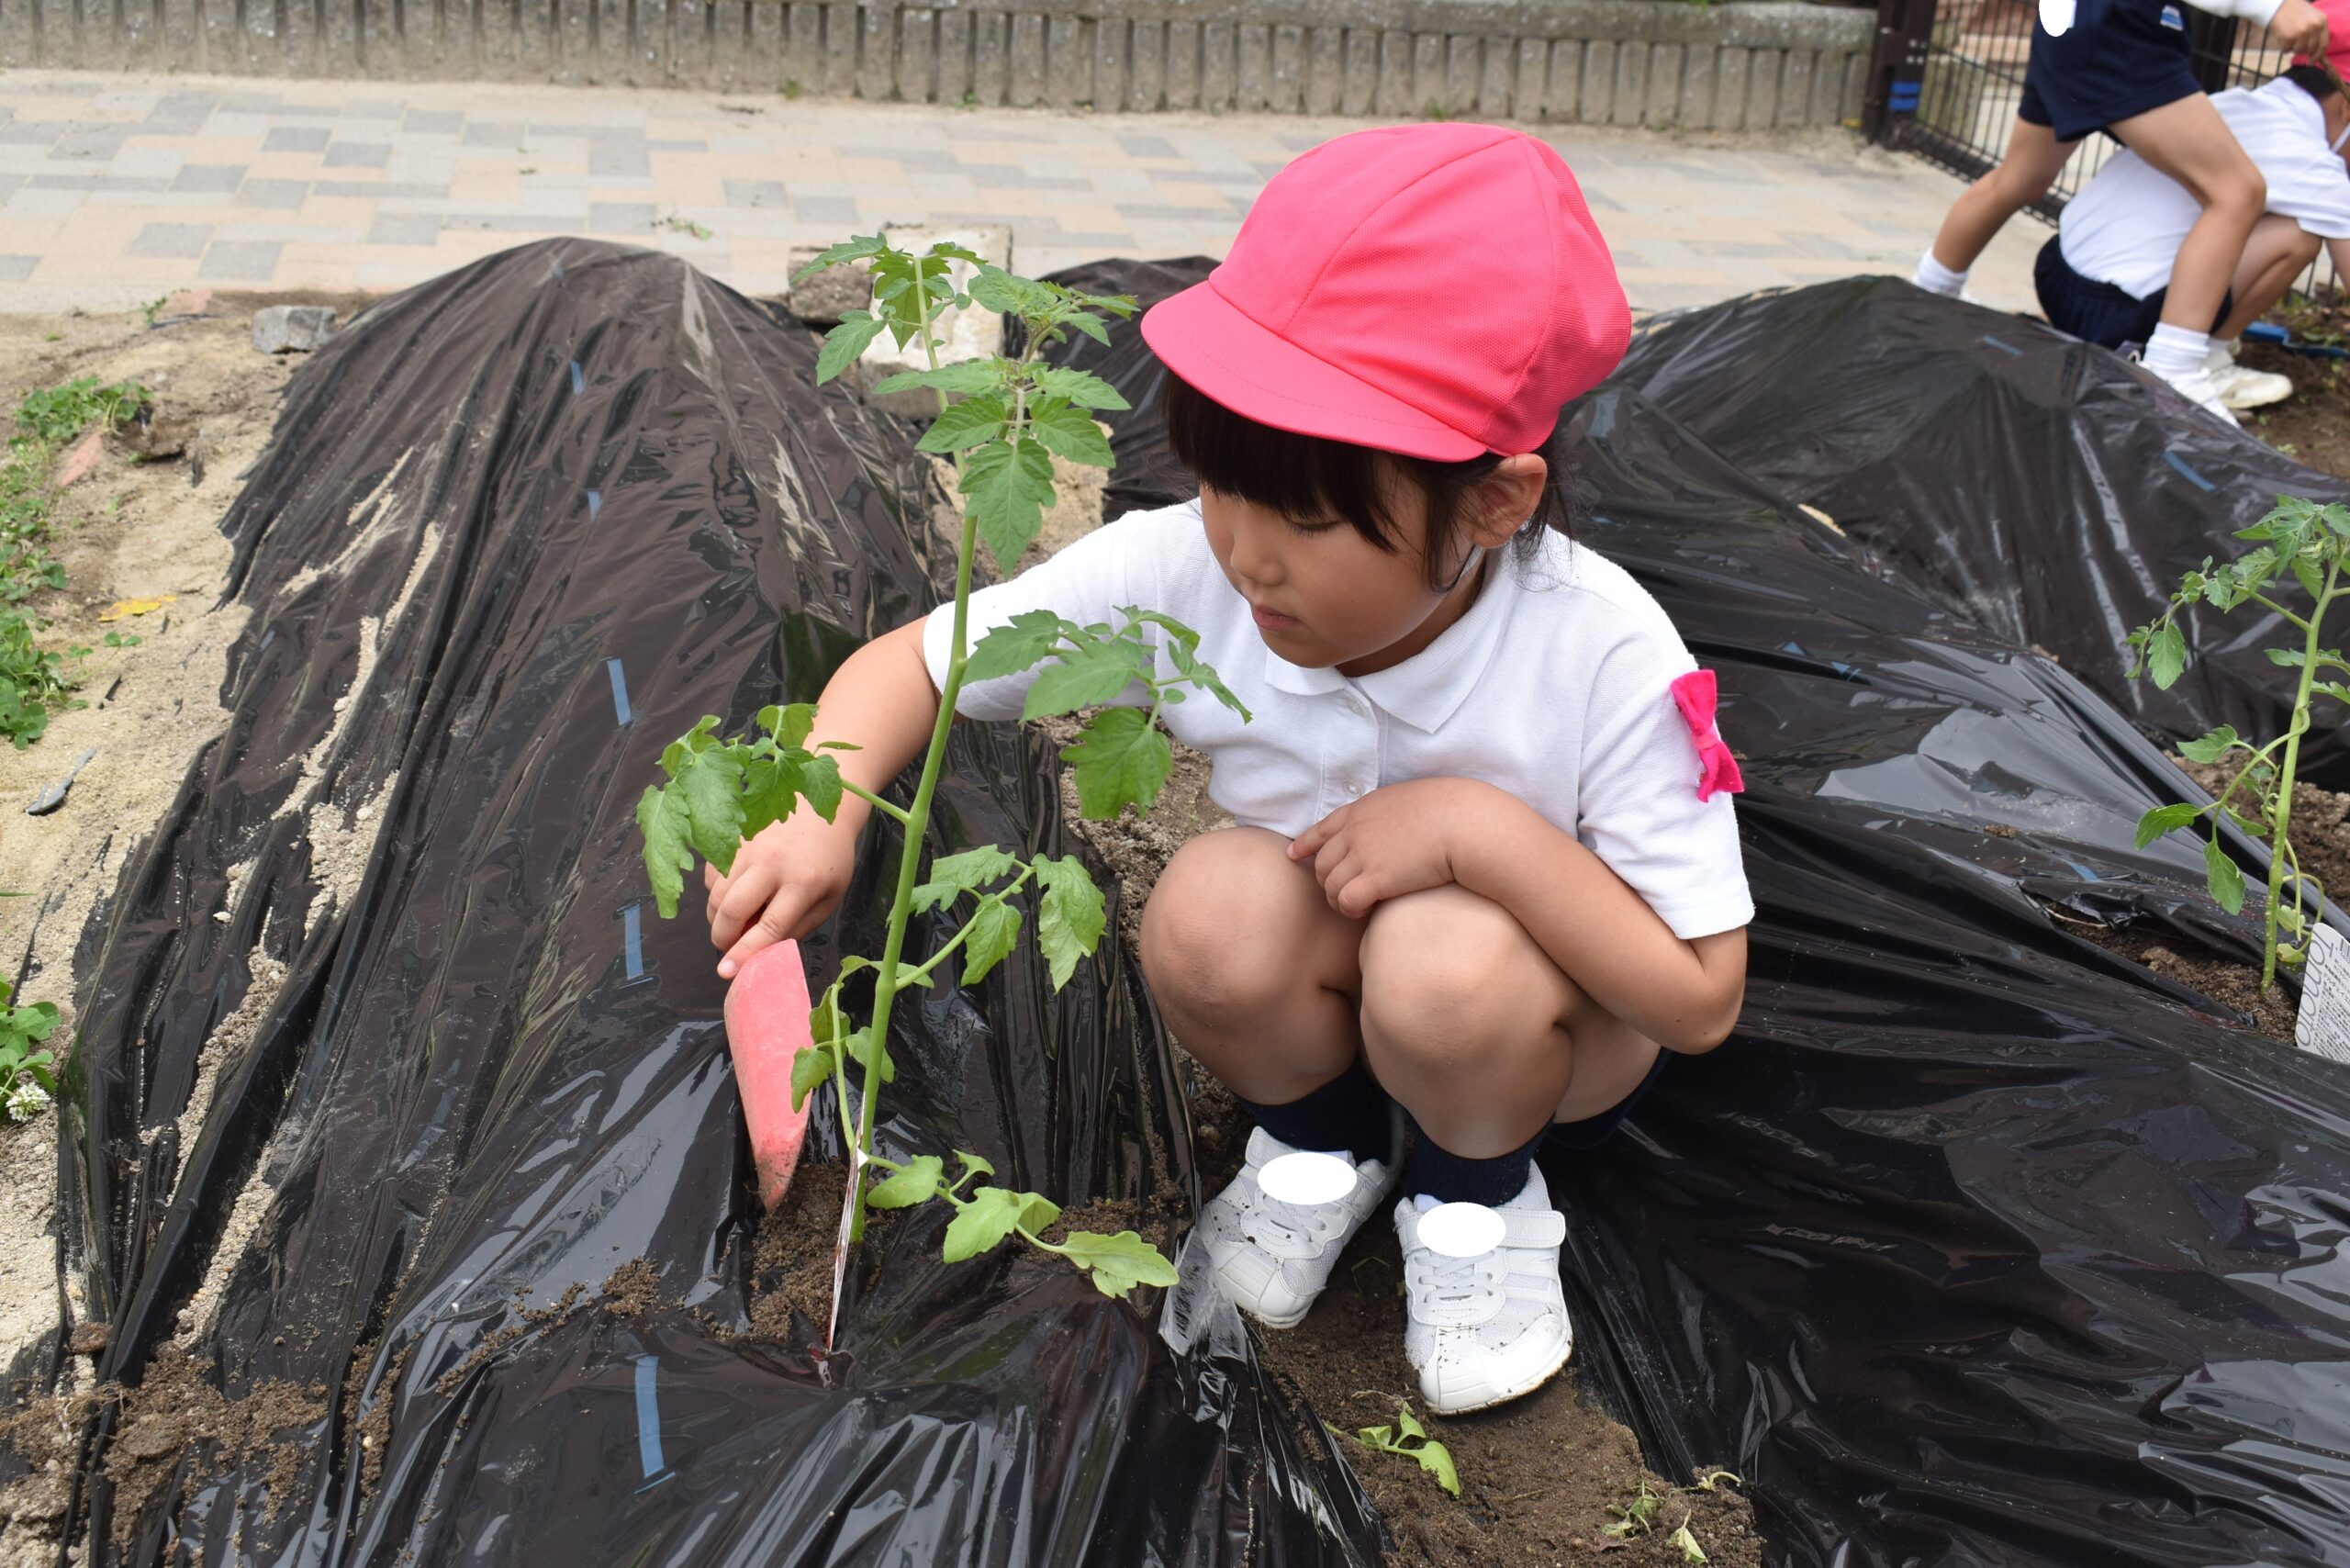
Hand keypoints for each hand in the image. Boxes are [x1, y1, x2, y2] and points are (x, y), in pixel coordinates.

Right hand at [704, 807, 859, 977]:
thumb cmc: (829, 860)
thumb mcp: (828, 898)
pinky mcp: (732, 838)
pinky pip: (712, 876)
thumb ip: (798, 927)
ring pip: (715, 895)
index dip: (746, 953)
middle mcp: (771, 863)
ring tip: (736, 922)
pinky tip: (738, 891)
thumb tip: (763, 952)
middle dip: (722, 938)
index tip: (727, 972)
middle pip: (731, 910)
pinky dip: (717, 893)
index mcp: (803, 882)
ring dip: (717, 919)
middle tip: (729, 948)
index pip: (768, 927)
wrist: (822, 809)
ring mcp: (748, 847)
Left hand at [1288, 777, 1493, 918]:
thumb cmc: (1453, 811)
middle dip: (1326, 881)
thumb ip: (1392, 812)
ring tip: (1353, 908)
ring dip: (1338, 900)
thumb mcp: (1412, 799)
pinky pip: (1345, 901)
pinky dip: (1350, 910)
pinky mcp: (1376, 879)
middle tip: (1340, 894)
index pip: (1322, 828)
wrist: (1465, 822)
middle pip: (1322, 863)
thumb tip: (1396, 823)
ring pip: (1330, 885)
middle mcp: (1356, 831)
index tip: (1294, 855)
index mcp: (1364, 809)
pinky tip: (1363, 913)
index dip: (1306, 844)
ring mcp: (1364, 854)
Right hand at [2272, 0, 2327, 56]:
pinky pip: (2285, 50)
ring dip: (2292, 47)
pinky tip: (2281, 36)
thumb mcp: (2312, 17)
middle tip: (2295, 46)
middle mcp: (2314, 27)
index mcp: (2322, 21)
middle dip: (2303, 50)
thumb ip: (2316, 31)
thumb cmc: (2294, 11)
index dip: (2318, 55)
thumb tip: (2315, 53)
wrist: (2277, 4)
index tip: (2312, 61)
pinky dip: (2282, 46)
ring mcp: (2301, 33)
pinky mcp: (2288, 37)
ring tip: (2288, 36)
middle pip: (2310, 49)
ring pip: (2298, 51)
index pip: (2323, 44)